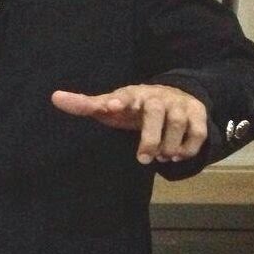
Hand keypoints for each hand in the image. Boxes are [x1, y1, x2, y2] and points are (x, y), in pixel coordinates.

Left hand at [51, 84, 206, 163]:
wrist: (171, 97)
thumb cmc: (131, 107)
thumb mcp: (109, 106)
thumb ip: (85, 104)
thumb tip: (54, 97)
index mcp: (132, 94)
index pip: (125, 94)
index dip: (118, 101)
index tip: (110, 107)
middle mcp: (157, 96)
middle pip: (157, 112)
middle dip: (150, 138)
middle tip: (144, 159)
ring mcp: (179, 104)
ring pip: (178, 123)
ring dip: (170, 144)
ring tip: (161, 157)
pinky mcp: (197, 113)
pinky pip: (198, 131)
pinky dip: (188, 147)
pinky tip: (177, 156)